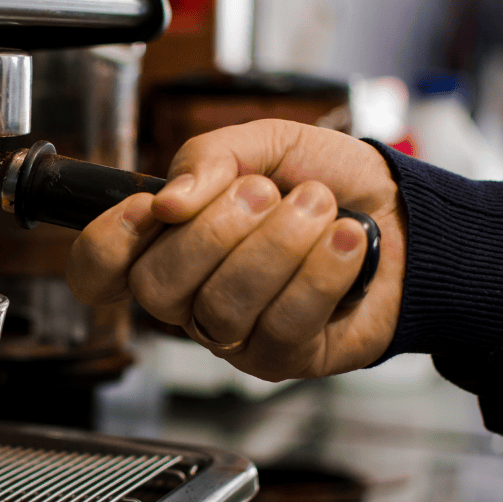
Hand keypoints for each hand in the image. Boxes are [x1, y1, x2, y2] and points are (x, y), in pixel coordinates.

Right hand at [65, 119, 404, 380]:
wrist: (404, 216)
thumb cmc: (327, 182)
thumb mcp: (265, 143)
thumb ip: (208, 156)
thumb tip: (170, 200)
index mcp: (167, 244)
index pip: (97, 269)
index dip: (108, 243)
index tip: (151, 208)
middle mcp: (189, 297)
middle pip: (156, 288)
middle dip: (215, 231)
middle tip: (265, 192)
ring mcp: (232, 335)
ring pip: (222, 307)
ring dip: (278, 246)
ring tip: (318, 206)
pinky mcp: (282, 358)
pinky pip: (282, 325)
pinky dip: (319, 272)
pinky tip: (343, 240)